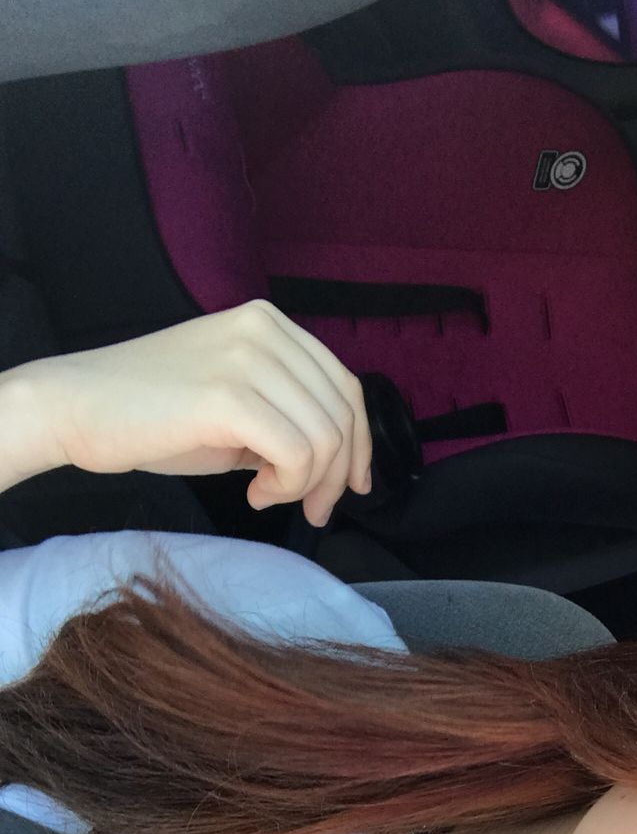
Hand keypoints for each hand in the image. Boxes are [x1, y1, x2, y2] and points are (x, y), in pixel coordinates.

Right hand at [23, 301, 372, 526]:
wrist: (80, 408)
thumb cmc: (153, 413)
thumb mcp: (236, 403)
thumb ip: (286, 414)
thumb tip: (337, 463)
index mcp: (270, 324)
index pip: (344, 386)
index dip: (359, 444)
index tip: (351, 486)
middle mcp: (265, 330)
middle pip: (342, 414)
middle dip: (337, 476)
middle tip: (312, 509)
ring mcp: (247, 359)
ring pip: (325, 439)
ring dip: (306, 485)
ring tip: (269, 495)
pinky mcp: (228, 396)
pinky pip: (297, 454)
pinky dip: (286, 487)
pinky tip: (255, 493)